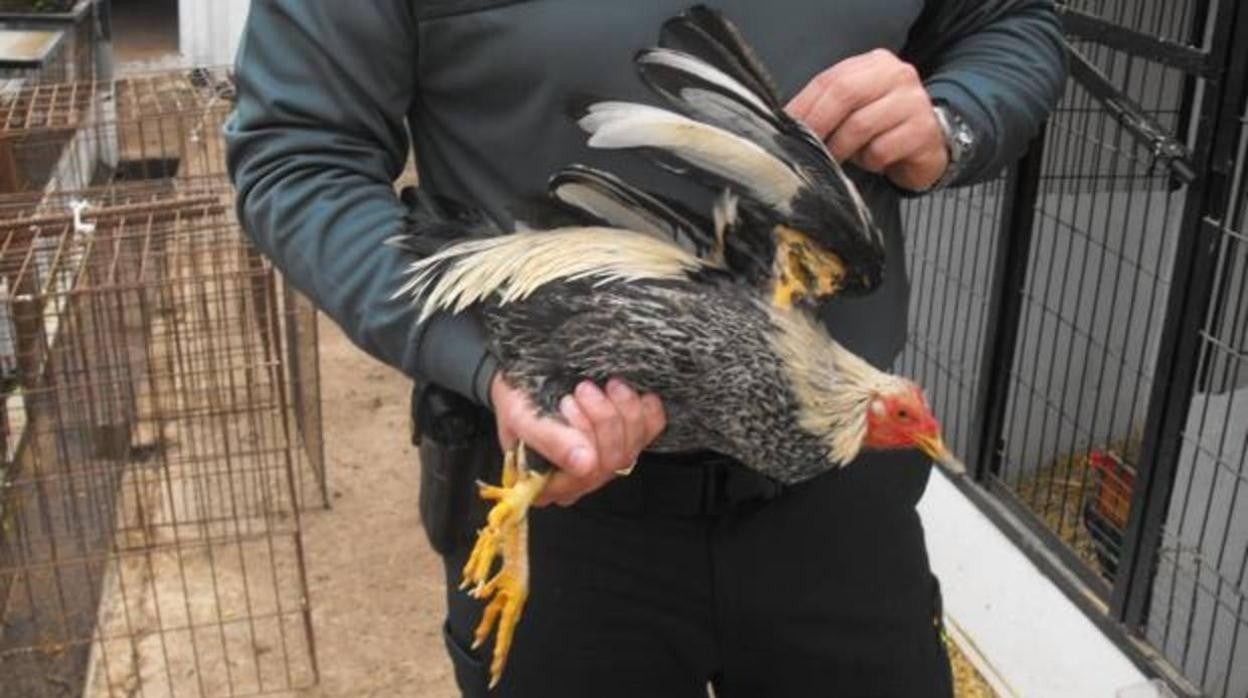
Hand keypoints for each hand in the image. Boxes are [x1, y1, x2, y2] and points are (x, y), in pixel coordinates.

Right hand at [490, 375, 665, 506]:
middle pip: (612, 461)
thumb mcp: (519, 416)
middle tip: (583, 388)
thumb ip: (548, 440)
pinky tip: (638, 395)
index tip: (567, 402)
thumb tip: (584, 464)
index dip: (584, 439)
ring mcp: (605, 462)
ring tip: (605, 385)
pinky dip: (649, 412)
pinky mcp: (625, 439)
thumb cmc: (516, 399)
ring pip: (633, 448)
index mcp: (549, 484)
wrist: (522, 378)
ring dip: (624, 411)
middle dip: (603, 420)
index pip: (583, 477)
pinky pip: (651, 432)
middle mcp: (580, 480)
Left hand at [786, 49, 947, 191]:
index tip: (784, 127)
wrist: (928, 145)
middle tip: (803, 146)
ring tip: (838, 158)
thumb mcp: (853, 110)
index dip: (803, 105)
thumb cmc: (881, 128)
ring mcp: (913, 101)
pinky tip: (872, 162)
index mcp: (874, 63)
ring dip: (841, 148)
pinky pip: (881, 150)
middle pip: (844, 94)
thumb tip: (784, 122)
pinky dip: (868, 162)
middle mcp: (897, 75)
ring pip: (860, 125)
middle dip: (817, 124)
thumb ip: (825, 106)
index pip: (830, 79)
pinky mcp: (923, 131)